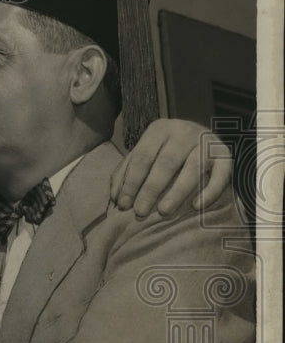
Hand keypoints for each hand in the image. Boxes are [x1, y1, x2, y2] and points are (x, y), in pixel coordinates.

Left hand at [110, 118, 232, 216]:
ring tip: (163, 212)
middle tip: (140, 212)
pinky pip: (221, 175)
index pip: (142, 157)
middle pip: (166, 164)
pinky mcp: (226, 155)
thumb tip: (116, 199)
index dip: (131, 182)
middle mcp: (184, 132)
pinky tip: (196, 206)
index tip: (124, 204)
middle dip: (151, 190)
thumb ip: (126, 173)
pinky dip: (209, 191)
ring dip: (177, 193)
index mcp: (160, 129)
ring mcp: (207, 142)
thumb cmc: (164, 150)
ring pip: (192, 169)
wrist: (201, 136)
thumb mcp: (144, 154)